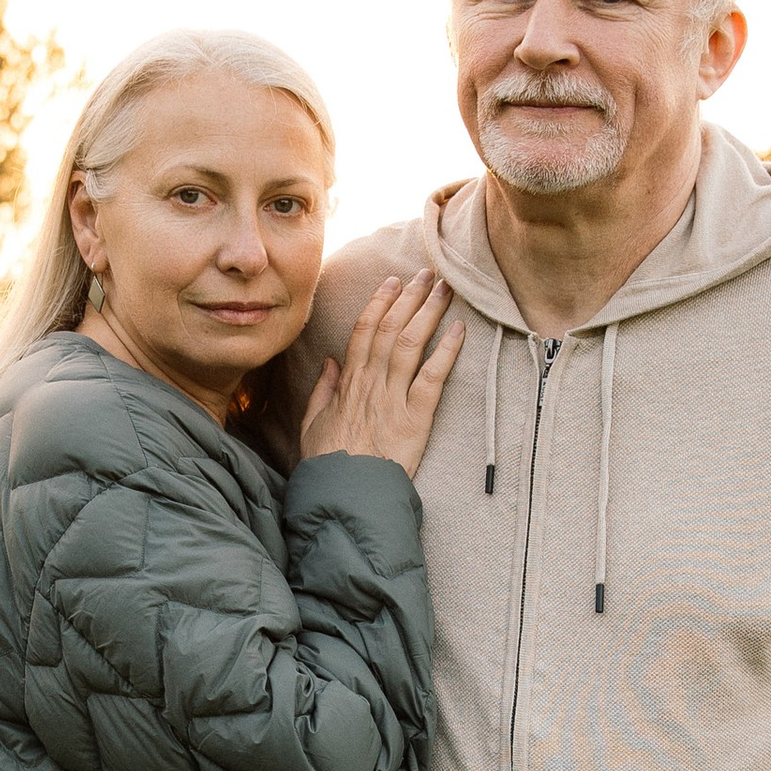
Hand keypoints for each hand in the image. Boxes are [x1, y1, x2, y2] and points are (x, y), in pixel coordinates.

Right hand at [296, 269, 464, 479]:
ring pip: (410, 344)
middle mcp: (370, 384)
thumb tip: (330, 362)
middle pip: (390, 329)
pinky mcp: (415, 420)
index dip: (379, 303)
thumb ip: (322, 391)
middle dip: (409, 297)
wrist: (345, 497)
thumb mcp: (312, 425)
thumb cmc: (328, 466)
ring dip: (428, 312)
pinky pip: (432, 378)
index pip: (363, 331)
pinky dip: (445, 352)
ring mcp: (392, 399)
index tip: (392, 282)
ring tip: (444, 289)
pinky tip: (458, 331)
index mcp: (348, 383)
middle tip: (427, 273)